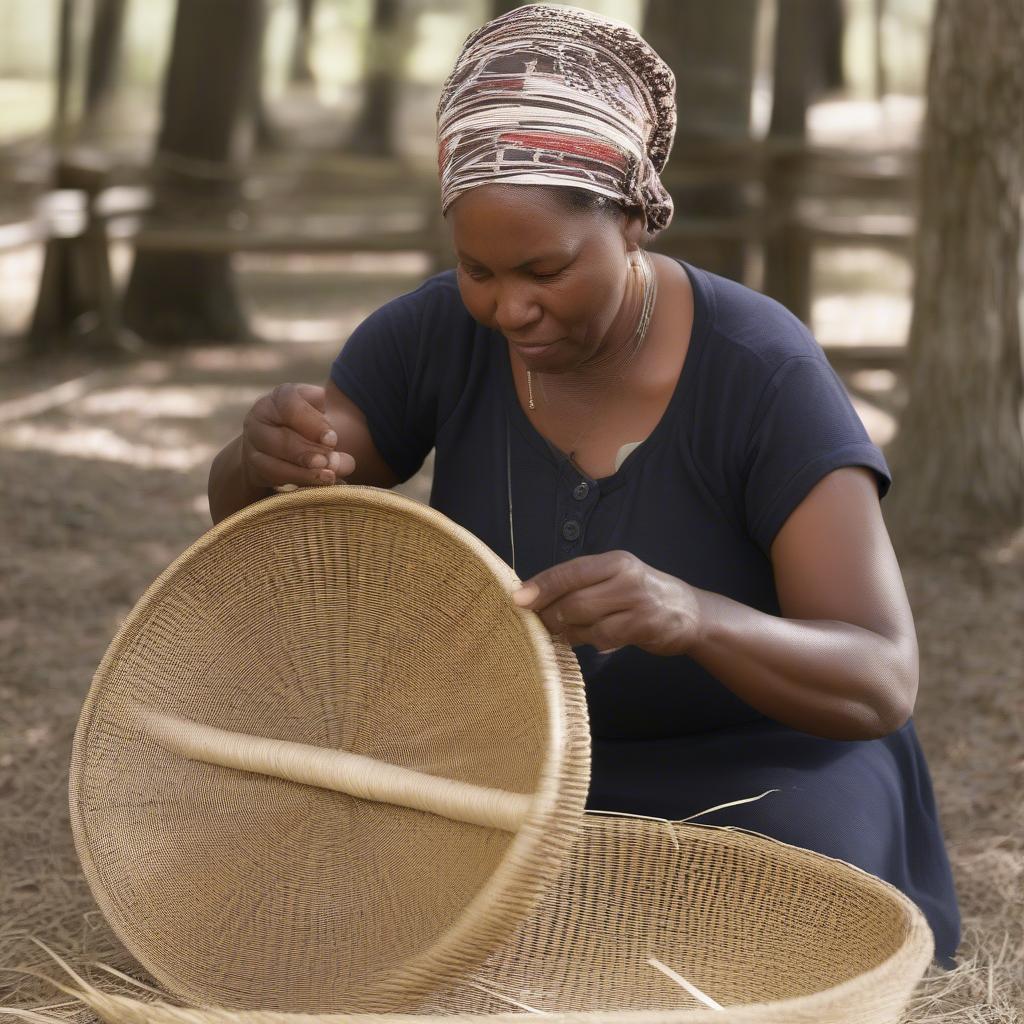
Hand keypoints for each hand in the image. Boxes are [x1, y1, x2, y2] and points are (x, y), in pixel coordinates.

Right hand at [241, 383, 355, 489]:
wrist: (284, 440)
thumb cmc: (310, 425)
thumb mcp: (322, 419)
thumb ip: (332, 437)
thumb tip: (340, 463)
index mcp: (281, 397)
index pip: (291, 406)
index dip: (313, 425)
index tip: (332, 440)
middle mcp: (260, 417)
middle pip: (282, 438)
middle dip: (308, 453)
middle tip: (329, 463)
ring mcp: (252, 443)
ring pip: (273, 462)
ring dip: (302, 473)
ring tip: (327, 477)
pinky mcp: (253, 466)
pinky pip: (272, 477)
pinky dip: (295, 482)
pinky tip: (314, 485)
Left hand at [511, 551, 702, 656]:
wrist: (689, 612)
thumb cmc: (641, 595)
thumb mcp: (614, 578)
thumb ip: (581, 583)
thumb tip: (533, 596)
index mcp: (615, 561)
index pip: (569, 571)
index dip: (541, 586)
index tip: (517, 599)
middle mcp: (626, 578)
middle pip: (573, 600)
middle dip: (550, 615)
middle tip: (539, 623)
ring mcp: (637, 603)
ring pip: (585, 621)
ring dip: (568, 631)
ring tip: (565, 631)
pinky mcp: (643, 627)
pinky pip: (601, 638)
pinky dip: (588, 641)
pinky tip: (590, 639)